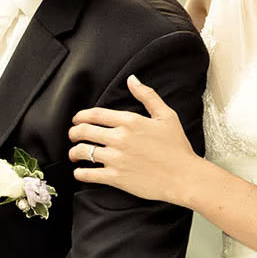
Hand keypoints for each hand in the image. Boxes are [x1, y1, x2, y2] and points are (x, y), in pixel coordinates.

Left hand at [68, 75, 201, 205]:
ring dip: (74, 153)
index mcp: (130, 121)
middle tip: (72, 136)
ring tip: (74, 154)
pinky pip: (89, 174)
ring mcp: (116, 158)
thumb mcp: (166, 116)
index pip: (95, 114)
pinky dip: (80, 173)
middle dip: (73, 133)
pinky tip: (80, 172)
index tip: (76, 120)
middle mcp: (119, 138)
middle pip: (84, 131)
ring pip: (83, 152)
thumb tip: (132, 79)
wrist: (184, 177)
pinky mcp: (116, 178)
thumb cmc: (177, 147)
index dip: (81, 116)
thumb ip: (147, 96)